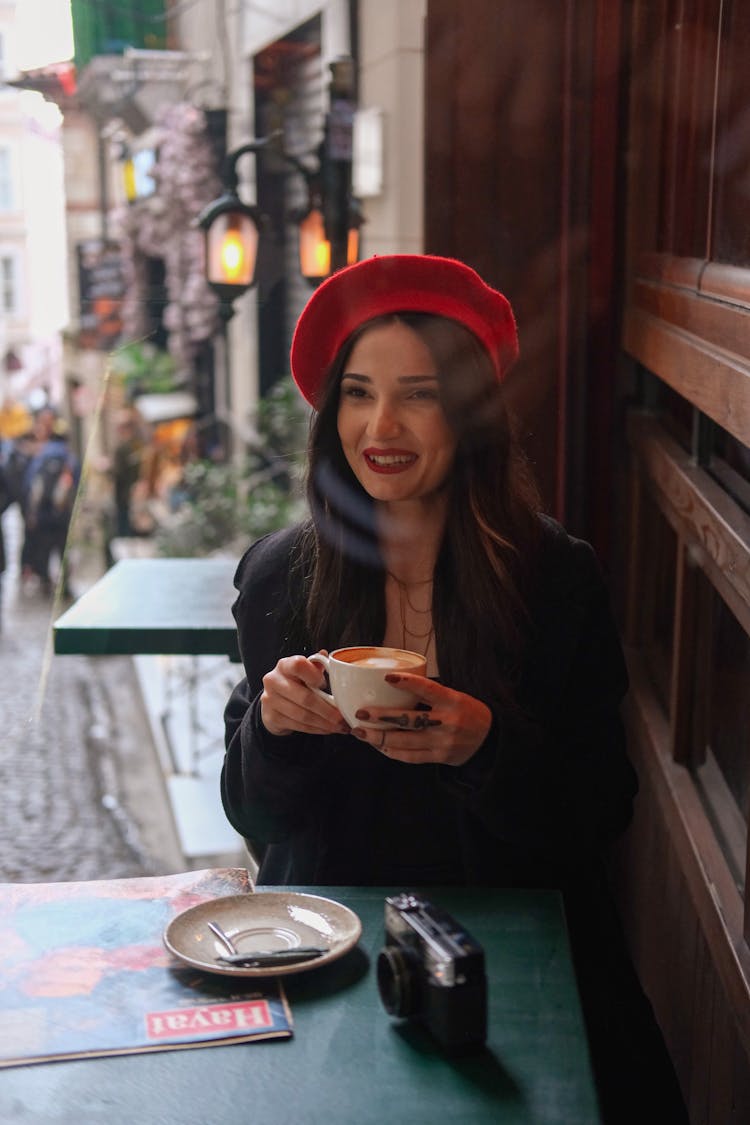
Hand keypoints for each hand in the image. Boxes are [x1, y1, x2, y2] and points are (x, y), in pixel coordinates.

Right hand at [260, 653, 348, 736]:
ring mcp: (270, 700)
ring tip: (339, 726)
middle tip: (343, 718)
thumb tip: (326, 655)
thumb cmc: (294, 683)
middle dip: (328, 710)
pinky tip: (326, 729)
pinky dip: (316, 729)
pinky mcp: (272, 717)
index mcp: (284, 665)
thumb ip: (315, 666)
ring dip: (324, 723)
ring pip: (303, 715)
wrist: (274, 701)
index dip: (314, 675)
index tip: (326, 684)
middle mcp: (274, 681)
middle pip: (305, 697)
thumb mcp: (303, 671)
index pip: (298, 665)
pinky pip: (299, 725)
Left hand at [350, 674, 491, 766]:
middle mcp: (448, 721)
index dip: (407, 683)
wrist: (489, 739)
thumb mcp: (455, 697)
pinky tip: (379, 745)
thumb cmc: (466, 712)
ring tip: (361, 732)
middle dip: (381, 717)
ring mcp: (443, 742)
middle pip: (410, 720)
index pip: (428, 689)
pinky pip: (411, 756)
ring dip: (379, 737)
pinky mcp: (440, 757)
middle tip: (360, 713)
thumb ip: (430, 694)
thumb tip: (394, 684)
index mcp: (452, 700)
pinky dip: (392, 751)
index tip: (386, 678)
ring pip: (406, 741)